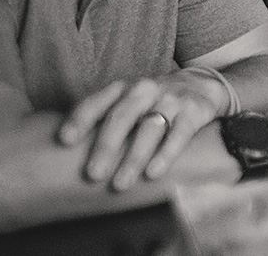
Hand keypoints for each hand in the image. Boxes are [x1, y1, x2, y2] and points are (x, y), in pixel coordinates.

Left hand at [57, 71, 225, 190]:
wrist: (203, 84)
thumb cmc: (155, 101)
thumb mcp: (130, 101)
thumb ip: (106, 119)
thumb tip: (66, 154)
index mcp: (124, 88)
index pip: (98, 101)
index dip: (80, 119)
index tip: (64, 140)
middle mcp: (145, 89)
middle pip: (122, 116)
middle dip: (106, 146)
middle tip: (92, 174)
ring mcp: (171, 99)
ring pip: (150, 127)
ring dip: (133, 157)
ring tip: (120, 184)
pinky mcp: (194, 111)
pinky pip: (179, 134)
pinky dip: (165, 154)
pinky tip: (153, 173)